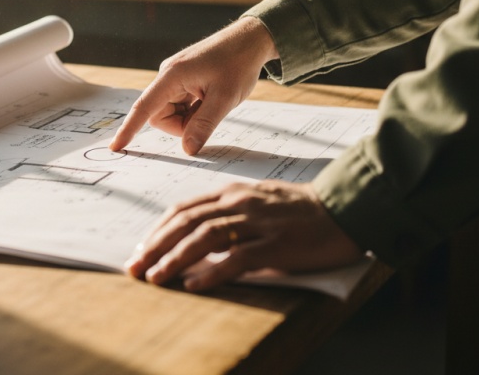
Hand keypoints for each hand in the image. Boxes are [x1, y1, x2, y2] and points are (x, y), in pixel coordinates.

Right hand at [110, 17, 278, 154]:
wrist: (251, 39)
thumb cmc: (238, 63)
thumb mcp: (225, 98)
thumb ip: (204, 125)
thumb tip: (187, 150)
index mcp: (172, 76)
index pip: (144, 107)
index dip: (129, 129)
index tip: (115, 147)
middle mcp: (169, 75)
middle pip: (159, 114)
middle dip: (180, 125)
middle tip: (208, 117)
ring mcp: (176, 77)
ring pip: (171, 112)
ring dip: (190, 118)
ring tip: (214, 103)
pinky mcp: (184, 80)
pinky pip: (181, 104)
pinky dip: (194, 110)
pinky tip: (211, 98)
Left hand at [125, 181, 362, 291]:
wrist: (343, 208)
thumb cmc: (299, 209)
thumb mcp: (258, 201)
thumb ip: (229, 213)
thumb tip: (197, 237)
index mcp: (233, 192)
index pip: (184, 208)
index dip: (158, 229)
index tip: (141, 249)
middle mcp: (240, 203)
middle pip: (187, 221)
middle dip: (156, 245)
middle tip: (135, 267)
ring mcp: (258, 223)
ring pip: (205, 237)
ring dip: (175, 258)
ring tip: (156, 277)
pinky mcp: (276, 245)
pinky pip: (238, 257)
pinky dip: (213, 271)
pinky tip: (195, 284)